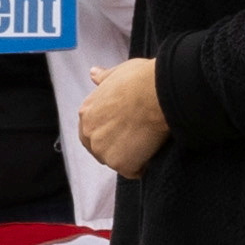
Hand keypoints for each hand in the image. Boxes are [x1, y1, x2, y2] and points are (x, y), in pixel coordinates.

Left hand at [79, 56, 170, 173]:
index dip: (108, 132)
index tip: (124, 128)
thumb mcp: (118, 73)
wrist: (158, 94)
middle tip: (138, 135)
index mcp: (86, 112)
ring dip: (131, 156)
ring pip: (117, 161)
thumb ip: (104, 78)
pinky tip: (152, 150)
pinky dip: (143, 166)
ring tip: (147, 140)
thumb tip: (93, 73)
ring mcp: (103, 151)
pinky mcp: (120, 164)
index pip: (90, 132)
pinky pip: (133, 171)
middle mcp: (90, 134)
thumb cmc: (141, 80)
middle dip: (118, 147)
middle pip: (101, 150)